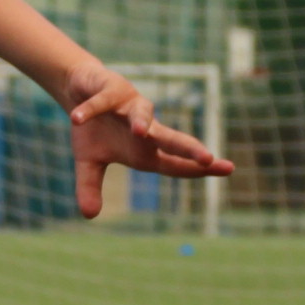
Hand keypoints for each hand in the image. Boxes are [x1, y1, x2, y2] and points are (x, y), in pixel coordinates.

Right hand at [64, 64, 235, 218]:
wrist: (81, 90)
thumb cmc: (94, 128)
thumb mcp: (88, 161)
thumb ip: (90, 187)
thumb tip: (89, 215)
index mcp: (145, 149)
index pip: (176, 163)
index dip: (198, 168)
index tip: (227, 169)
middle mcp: (145, 127)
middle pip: (171, 139)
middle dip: (189, 149)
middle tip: (209, 159)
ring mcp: (130, 106)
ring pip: (142, 113)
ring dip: (141, 121)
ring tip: (139, 132)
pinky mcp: (110, 89)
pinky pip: (100, 102)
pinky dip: (89, 110)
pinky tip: (77, 119)